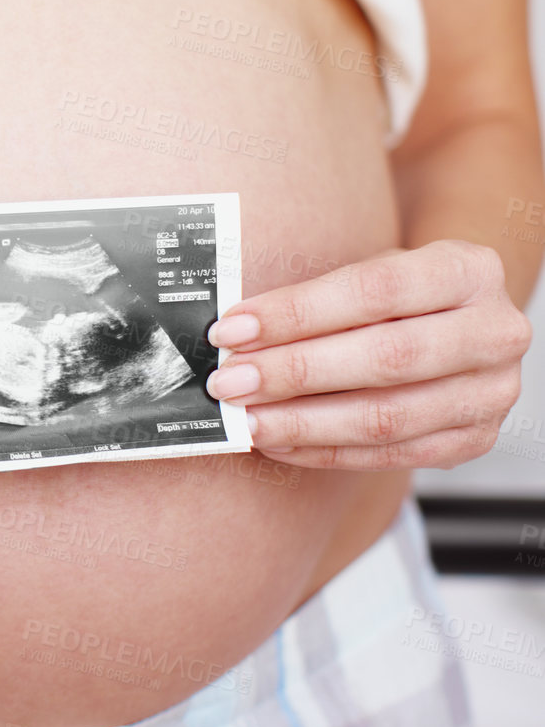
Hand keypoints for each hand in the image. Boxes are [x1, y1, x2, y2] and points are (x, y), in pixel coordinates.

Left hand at [204, 240, 529, 469]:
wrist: (455, 322)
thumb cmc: (398, 295)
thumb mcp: (371, 272)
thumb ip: (316, 299)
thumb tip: (236, 334)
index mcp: (468, 271)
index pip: (373, 291)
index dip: (296, 313)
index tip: (233, 329)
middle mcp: (494, 332)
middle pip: (384, 358)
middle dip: (294, 373)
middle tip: (231, 382)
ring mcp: (491, 392)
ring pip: (386, 417)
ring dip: (303, 422)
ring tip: (247, 420)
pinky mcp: (473, 439)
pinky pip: (389, 455)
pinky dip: (325, 451)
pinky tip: (278, 441)